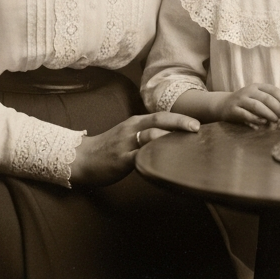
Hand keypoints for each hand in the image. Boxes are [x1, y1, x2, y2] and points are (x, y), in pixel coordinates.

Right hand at [70, 111, 199, 186]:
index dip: (180, 118)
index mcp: (136, 122)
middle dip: (179, 123)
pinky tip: (164, 163)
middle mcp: (132, 129)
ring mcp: (126, 144)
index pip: (161, 116)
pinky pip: (138, 157)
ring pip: (150, 137)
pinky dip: (152, 157)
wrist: (82, 158)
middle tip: (197, 128)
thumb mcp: (129, 135)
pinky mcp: (120, 159)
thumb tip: (172, 138)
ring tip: (185, 145)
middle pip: (159, 121)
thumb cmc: (109, 147)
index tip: (197, 123)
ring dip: (168, 139)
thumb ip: (147, 134)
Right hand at [217, 83, 279, 126]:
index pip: (273, 90)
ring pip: (257, 106)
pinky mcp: (233, 110)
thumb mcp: (257, 98)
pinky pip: (246, 114)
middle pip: (266, 98)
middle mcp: (248, 91)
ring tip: (276, 120)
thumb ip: (270, 102)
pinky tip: (263, 123)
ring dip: (268, 114)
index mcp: (257, 86)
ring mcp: (240, 100)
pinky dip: (255, 119)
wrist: (223, 105)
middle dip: (277, 108)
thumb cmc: (246, 103)